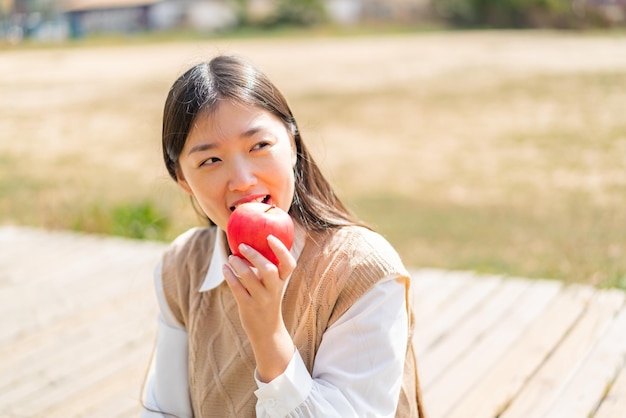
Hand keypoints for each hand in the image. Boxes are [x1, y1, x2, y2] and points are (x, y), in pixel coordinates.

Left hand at [222, 234, 296, 381]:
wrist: (267, 331)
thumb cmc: (268, 300)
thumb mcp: (273, 285)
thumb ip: (267, 268)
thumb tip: (252, 243)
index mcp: (282, 282)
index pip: (289, 264)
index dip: (281, 249)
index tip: (270, 237)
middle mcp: (274, 290)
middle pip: (268, 269)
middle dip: (254, 255)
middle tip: (242, 246)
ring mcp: (261, 299)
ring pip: (249, 277)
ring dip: (238, 264)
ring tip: (231, 257)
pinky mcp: (248, 307)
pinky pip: (237, 288)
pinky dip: (229, 275)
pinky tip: (225, 268)